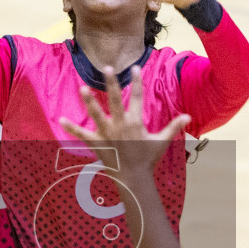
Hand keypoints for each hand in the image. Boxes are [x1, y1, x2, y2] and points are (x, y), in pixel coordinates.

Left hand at [59, 66, 190, 175]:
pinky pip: (82, 134)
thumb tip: (188, 116)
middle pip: (116, 100)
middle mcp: (120, 125)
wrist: (134, 179)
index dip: (137, 81)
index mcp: (135, 122)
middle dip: (112, 84)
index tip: (134, 67)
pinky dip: (71, 127)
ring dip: (89, 101)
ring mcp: (107, 134)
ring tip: (82, 88)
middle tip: (107, 68)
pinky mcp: (96, 143)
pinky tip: (60, 119)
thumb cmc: (148, 159)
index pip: (137, 97)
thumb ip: (173, 127)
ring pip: (97, 114)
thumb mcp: (161, 142)